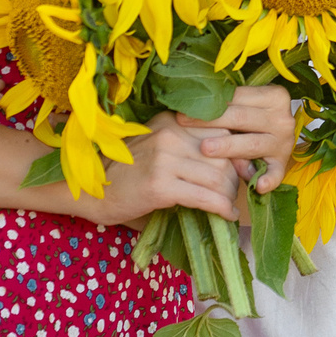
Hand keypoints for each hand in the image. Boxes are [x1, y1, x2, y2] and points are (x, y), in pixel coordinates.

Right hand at [86, 111, 247, 222]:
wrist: (93, 190)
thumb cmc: (128, 171)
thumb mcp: (158, 146)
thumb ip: (187, 144)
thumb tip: (231, 158)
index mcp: (171, 121)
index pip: (219, 130)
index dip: (236, 152)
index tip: (243, 169)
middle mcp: (169, 134)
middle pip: (222, 154)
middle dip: (235, 177)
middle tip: (234, 192)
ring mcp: (164, 159)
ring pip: (217, 176)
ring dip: (229, 195)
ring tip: (227, 204)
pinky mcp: (161, 185)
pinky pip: (205, 197)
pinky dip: (221, 208)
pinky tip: (226, 215)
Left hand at [176, 85, 297, 194]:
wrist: (273, 133)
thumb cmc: (249, 116)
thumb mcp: (243, 106)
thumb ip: (225, 107)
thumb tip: (189, 106)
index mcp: (275, 96)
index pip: (238, 96)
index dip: (210, 101)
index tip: (184, 107)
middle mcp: (283, 119)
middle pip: (242, 118)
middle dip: (211, 121)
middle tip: (184, 124)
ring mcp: (284, 143)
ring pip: (252, 144)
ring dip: (229, 147)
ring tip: (205, 149)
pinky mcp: (282, 164)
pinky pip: (276, 173)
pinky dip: (269, 179)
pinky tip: (259, 185)